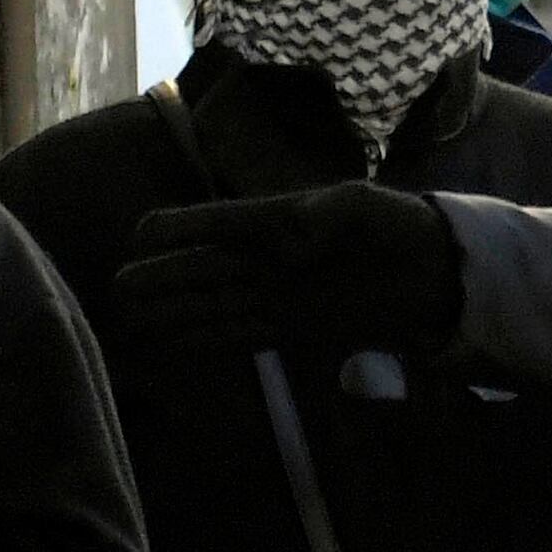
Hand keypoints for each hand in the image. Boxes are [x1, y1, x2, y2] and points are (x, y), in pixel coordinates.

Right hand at [117, 183, 460, 352]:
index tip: (141, 240)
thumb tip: (292, 237)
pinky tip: (172, 345)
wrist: (436, 270)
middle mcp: (265, 259)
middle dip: (159, 281)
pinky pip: (240, 334)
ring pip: (211, 305)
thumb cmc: (397, 226)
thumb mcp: (366, 206)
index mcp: (274, 221)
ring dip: (171, 315)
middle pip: (200, 270)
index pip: (211, 223)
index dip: (176, 231)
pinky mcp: (293, 327)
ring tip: (126, 325)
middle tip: (115, 294)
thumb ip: (329, 212)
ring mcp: (276, 294)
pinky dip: (206, 340)